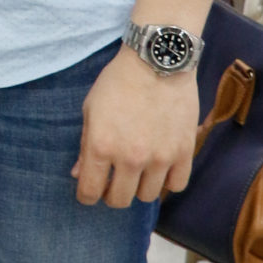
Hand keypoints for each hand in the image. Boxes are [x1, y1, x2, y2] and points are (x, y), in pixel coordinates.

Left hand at [73, 46, 201, 207]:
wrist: (156, 61)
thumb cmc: (118, 83)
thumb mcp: (91, 110)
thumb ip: (85, 146)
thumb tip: (79, 175)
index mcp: (101, 147)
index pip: (89, 193)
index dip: (87, 196)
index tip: (91, 191)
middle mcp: (130, 158)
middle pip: (119, 200)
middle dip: (112, 194)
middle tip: (114, 181)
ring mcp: (159, 157)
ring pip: (148, 196)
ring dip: (140, 187)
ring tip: (139, 171)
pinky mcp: (184, 151)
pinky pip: (177, 185)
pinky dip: (168, 181)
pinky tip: (161, 168)